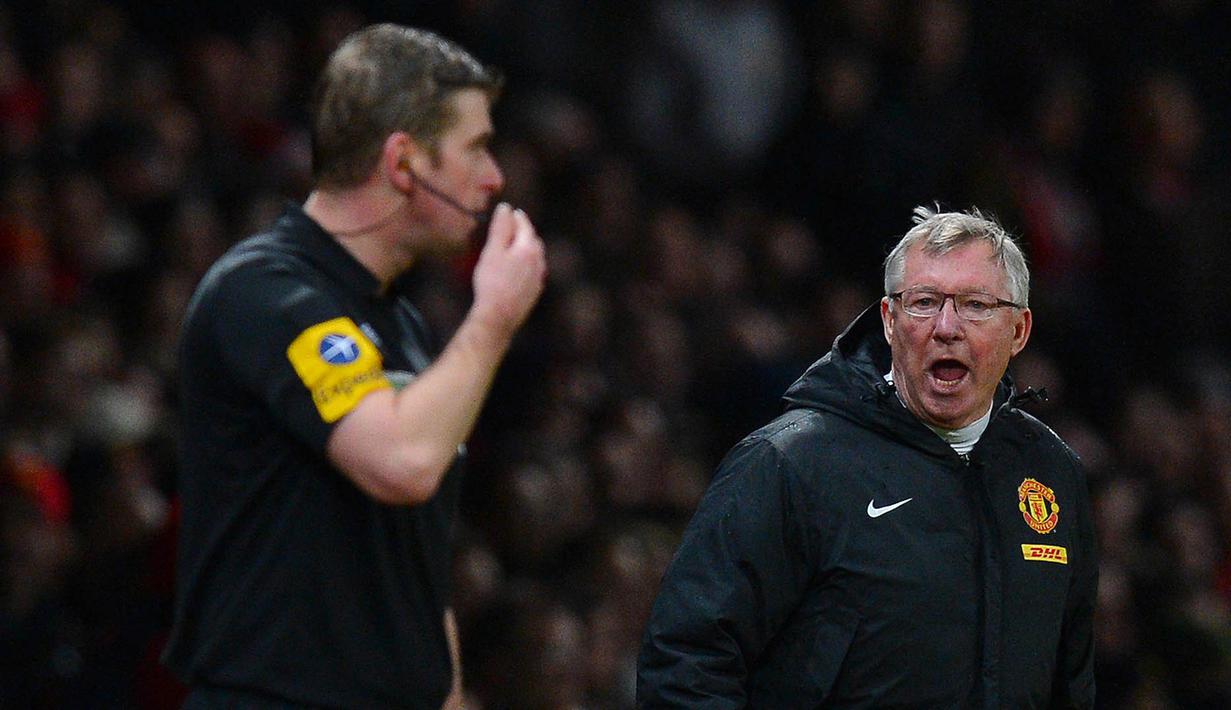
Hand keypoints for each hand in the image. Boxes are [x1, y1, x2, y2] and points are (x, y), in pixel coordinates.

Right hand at [470, 203, 546, 339]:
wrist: (499, 316)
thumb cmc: (492, 282)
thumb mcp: (493, 251)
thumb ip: (501, 228)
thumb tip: (506, 208)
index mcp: (528, 248)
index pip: (525, 226)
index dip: (518, 217)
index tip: (513, 211)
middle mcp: (538, 262)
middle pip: (533, 240)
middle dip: (524, 231)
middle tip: (514, 226)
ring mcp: (538, 278)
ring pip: (536, 257)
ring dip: (527, 248)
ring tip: (517, 246)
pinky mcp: (535, 292)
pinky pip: (534, 272)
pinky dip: (527, 264)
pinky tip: (520, 269)